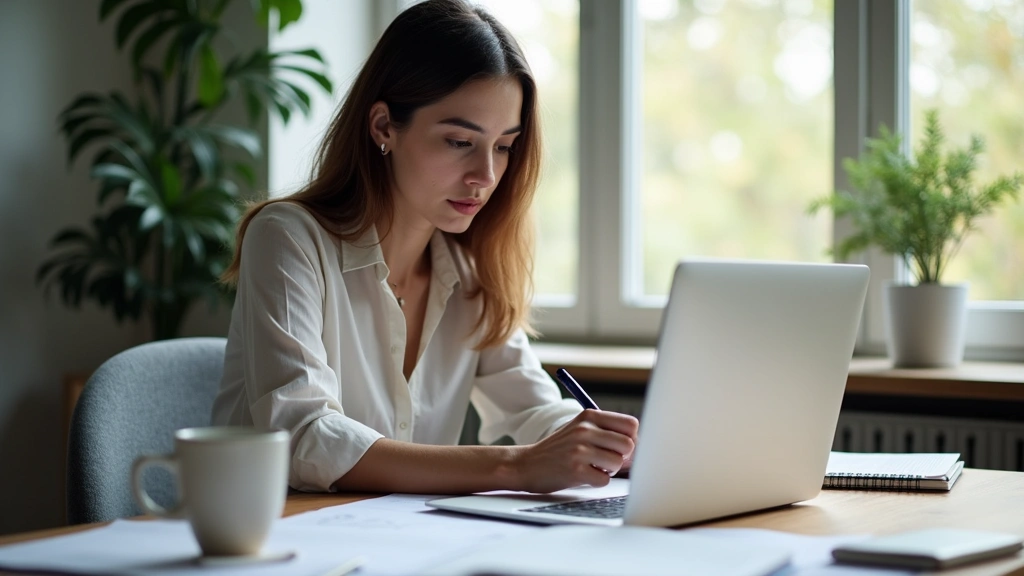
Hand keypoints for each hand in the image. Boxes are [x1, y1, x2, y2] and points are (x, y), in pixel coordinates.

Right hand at [511, 410, 638, 492]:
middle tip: (605, 460)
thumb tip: (641, 447)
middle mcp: (585, 429)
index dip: (631, 438)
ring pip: (618, 463)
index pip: (631, 424)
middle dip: (622, 456)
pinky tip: (582, 476)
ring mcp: (579, 449)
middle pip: (629, 445)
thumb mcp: (580, 430)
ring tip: (591, 467)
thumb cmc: (559, 449)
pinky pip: (604, 480)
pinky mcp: (575, 470)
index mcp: (589, 416)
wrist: (526, 464)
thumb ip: (607, 433)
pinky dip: (597, 481)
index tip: (619, 447)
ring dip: (608, 470)